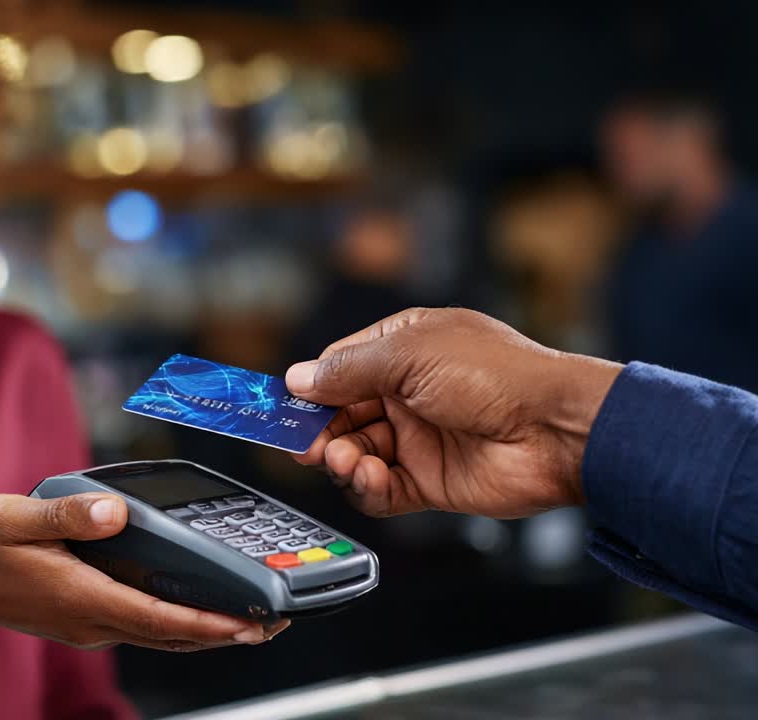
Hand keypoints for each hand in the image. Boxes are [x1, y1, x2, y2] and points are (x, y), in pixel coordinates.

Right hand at [0, 493, 288, 651]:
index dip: (209, 624)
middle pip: (173, 636)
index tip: (253, 623)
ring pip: (163, 636)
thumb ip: (64, 515)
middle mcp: (93, 619)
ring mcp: (92, 624)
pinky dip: (183, 622)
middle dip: (228, 632)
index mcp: (81, 595)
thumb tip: (114, 512)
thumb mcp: (10, 518)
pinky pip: (147, 626)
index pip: (158, 619)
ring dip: (210, 631)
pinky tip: (201, 605)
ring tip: (256, 617)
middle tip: (278, 619)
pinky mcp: (89, 618)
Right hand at [286, 308, 623, 518]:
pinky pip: (382, 488)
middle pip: (342, 413)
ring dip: (341, 458)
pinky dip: (367, 486)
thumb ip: (348, 371)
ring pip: (357, 452)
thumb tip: (300, 378)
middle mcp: (410, 392)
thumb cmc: (497, 376)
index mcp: (407, 348)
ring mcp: (420, 437)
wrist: (558, 431)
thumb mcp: (409, 356)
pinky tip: (369, 477)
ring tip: (342, 459)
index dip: (311, 387)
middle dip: (319, 429)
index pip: (341, 366)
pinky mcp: (430, 480)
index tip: (282, 407)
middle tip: (302, 443)